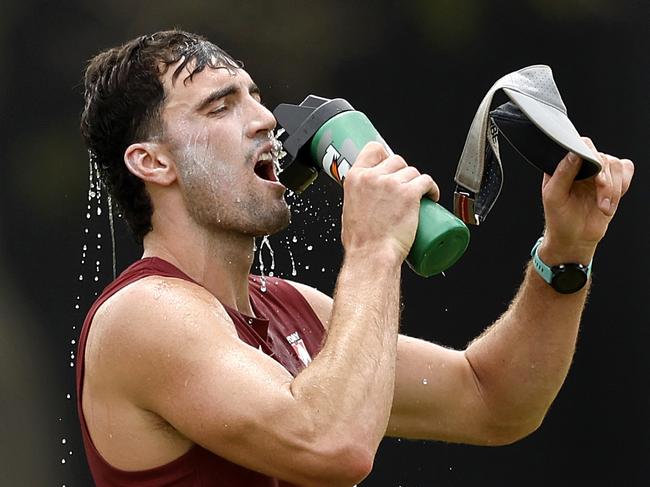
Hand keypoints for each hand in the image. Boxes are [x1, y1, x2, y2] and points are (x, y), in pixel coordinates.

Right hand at [341, 142, 438, 262]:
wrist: (371, 255)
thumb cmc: (361, 242)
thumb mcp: (348, 212)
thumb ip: (356, 200)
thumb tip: (363, 200)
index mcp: (355, 178)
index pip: (373, 149)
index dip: (385, 155)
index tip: (391, 165)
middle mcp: (373, 177)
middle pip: (396, 160)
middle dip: (403, 172)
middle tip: (406, 188)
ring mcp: (392, 184)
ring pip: (413, 171)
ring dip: (418, 182)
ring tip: (419, 196)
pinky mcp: (410, 194)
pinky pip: (426, 181)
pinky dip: (432, 188)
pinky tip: (432, 195)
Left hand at [540, 137, 633, 264]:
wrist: (573, 238)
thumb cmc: (558, 218)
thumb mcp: (553, 197)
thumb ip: (563, 173)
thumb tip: (574, 153)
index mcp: (564, 165)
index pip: (580, 145)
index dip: (590, 155)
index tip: (593, 171)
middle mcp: (582, 165)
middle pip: (602, 157)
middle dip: (604, 180)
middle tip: (601, 201)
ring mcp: (599, 173)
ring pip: (617, 165)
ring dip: (613, 189)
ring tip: (603, 207)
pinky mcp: (613, 183)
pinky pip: (626, 173)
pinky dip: (622, 187)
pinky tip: (610, 203)